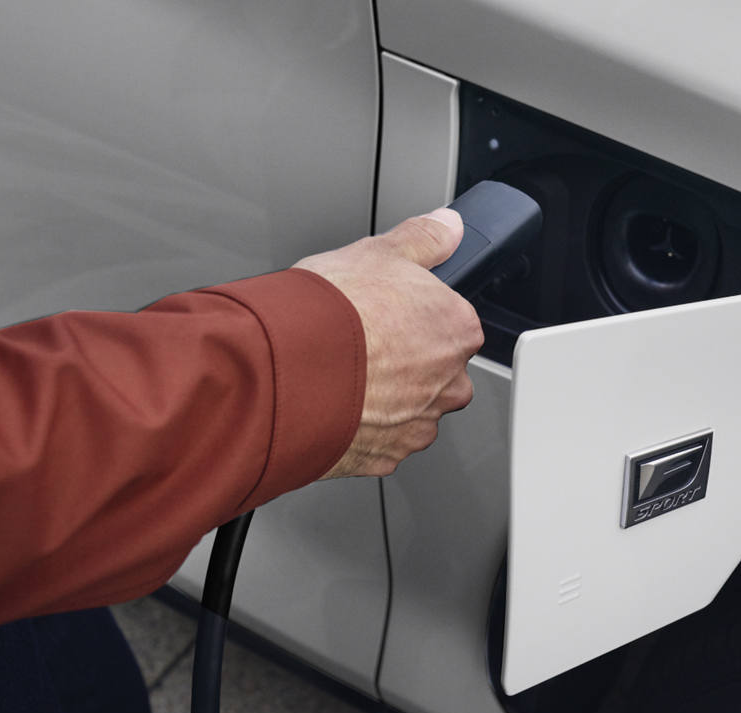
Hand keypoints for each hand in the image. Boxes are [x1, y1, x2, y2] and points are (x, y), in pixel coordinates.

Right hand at [292, 208, 483, 477]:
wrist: (284, 372)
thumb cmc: (331, 315)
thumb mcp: (380, 251)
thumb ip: (424, 239)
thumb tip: (447, 227)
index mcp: (457, 330)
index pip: (451, 323)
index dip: (415, 316)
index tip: (389, 315)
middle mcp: (449, 383)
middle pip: (436, 370)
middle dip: (405, 361)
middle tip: (363, 345)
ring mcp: (418, 424)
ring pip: (409, 409)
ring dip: (385, 397)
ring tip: (343, 375)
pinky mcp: (386, 457)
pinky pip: (380, 440)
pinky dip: (361, 427)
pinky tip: (335, 404)